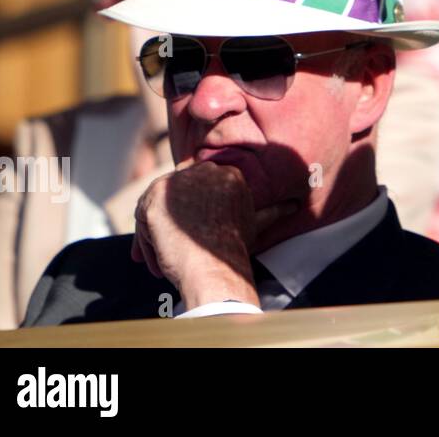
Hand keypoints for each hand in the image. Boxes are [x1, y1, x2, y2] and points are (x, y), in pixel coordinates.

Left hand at [131, 160, 296, 311]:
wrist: (216, 268)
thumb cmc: (235, 248)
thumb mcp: (256, 222)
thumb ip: (272, 209)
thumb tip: (295, 204)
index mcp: (226, 171)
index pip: (197, 184)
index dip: (191, 210)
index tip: (194, 232)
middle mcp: (201, 170)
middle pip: (175, 192)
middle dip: (171, 222)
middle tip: (174, 249)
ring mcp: (177, 182)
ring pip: (157, 205)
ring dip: (157, 234)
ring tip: (167, 259)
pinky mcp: (154, 199)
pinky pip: (143, 217)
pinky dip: (145, 240)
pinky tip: (157, 259)